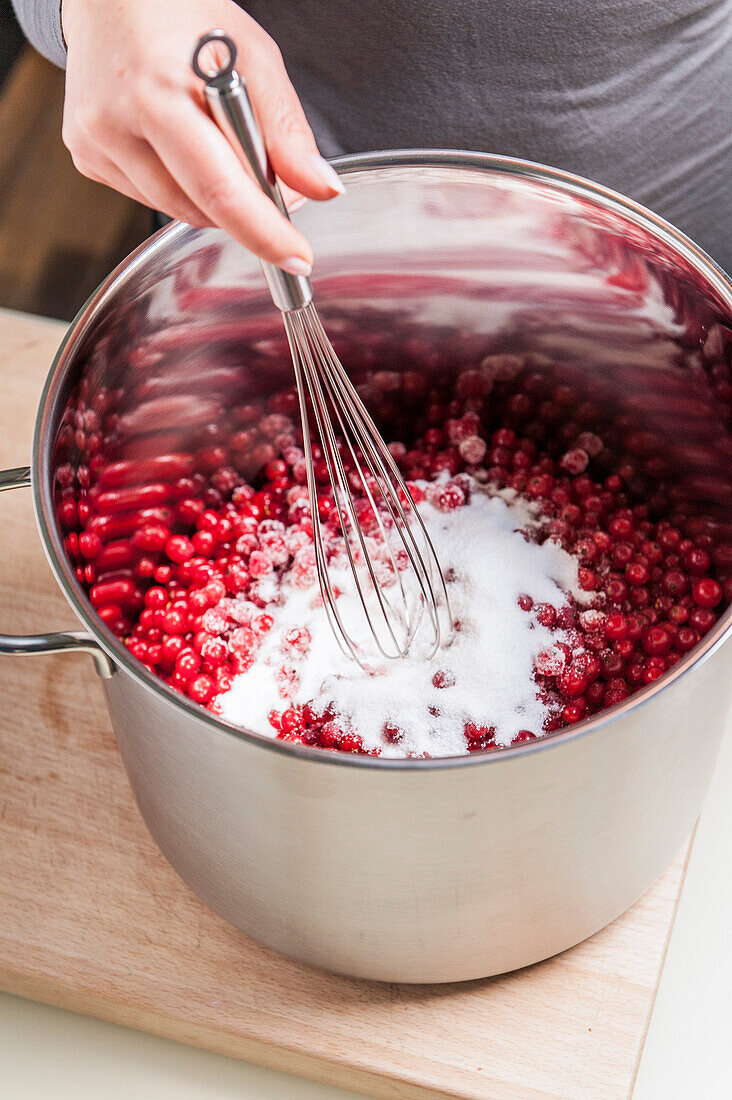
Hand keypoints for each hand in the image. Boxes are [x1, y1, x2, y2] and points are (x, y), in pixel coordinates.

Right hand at [61, 0, 343, 273]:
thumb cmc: (183, 14)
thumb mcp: (253, 56)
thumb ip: (287, 130)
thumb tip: (319, 189)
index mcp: (157, 90)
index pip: (220, 190)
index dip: (264, 233)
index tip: (297, 257)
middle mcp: (115, 121)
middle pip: (200, 208)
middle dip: (246, 210)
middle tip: (268, 183)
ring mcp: (94, 143)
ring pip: (178, 210)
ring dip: (212, 197)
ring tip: (215, 140)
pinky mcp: (87, 157)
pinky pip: (152, 197)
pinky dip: (180, 185)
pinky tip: (176, 141)